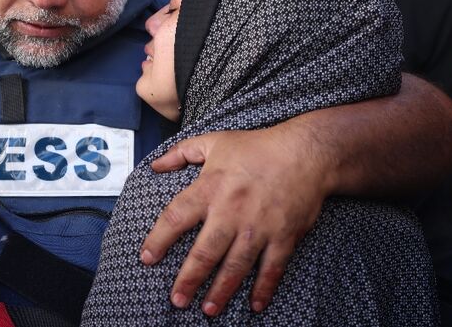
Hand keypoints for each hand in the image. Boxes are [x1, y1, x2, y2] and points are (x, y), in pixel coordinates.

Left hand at [140, 128, 327, 315]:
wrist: (305, 153)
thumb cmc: (257, 147)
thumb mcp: (214, 141)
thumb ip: (181, 152)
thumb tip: (155, 165)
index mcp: (210, 188)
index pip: (176, 217)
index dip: (159, 239)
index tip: (147, 258)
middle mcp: (231, 211)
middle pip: (205, 251)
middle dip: (189, 278)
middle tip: (177, 299)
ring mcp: (259, 226)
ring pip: (236, 265)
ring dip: (221, 290)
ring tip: (208, 309)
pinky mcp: (283, 236)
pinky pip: (272, 268)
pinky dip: (264, 288)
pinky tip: (255, 305)